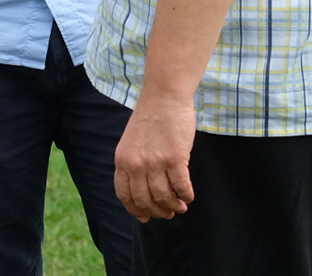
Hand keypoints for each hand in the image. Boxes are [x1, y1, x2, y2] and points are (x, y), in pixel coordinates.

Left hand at [114, 90, 196, 221]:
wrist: (164, 95)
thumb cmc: (151, 114)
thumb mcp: (132, 141)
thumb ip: (133, 162)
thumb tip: (143, 186)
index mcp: (122, 160)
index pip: (125, 194)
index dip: (136, 209)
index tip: (145, 217)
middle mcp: (136, 165)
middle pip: (145, 200)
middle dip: (158, 211)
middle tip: (168, 214)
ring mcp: (155, 163)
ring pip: (164, 196)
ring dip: (174, 206)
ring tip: (181, 207)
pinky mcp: (175, 158)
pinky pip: (181, 186)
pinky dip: (186, 195)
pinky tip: (189, 196)